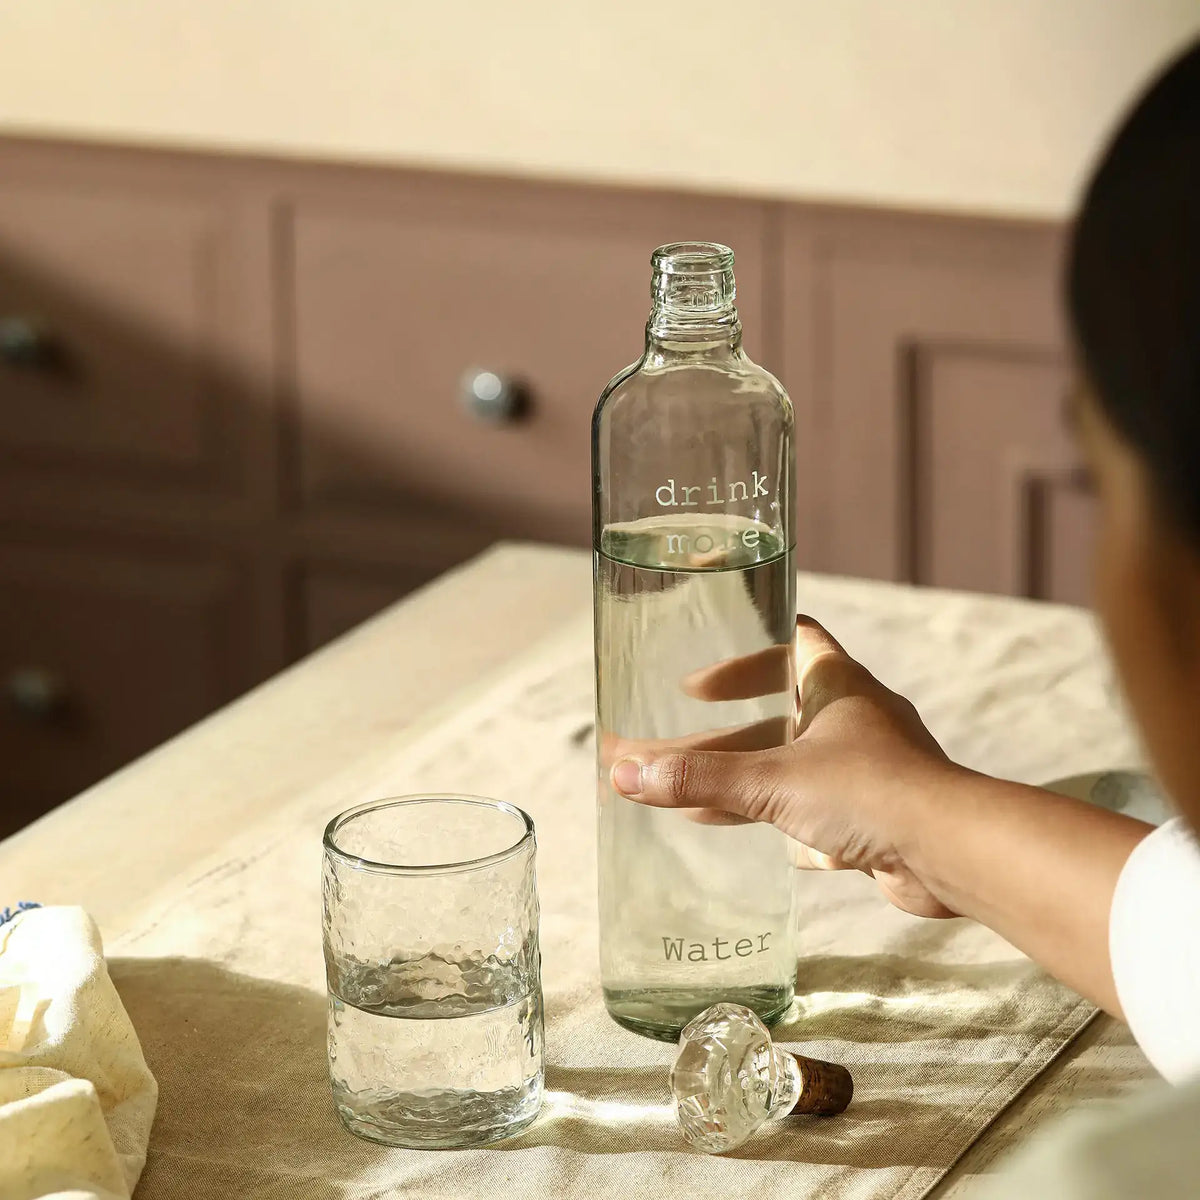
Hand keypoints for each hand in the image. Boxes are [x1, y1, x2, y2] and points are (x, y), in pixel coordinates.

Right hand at [610, 616, 964, 917]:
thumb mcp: (773, 780)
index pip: (789, 642)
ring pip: (791, 768)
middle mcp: (854, 720)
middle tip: (672, 753)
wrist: (952, 853)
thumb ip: (700, 778)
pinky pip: (815, 813)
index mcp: (836, 684)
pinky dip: (778, 822)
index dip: (741, 657)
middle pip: (777, 716)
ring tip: (689, 802)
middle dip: (723, 738)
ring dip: (743, 782)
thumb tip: (623, 773)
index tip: (696, 685)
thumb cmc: (870, 790)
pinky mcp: (875, 818)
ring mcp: (868, 770)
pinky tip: (749, 842)